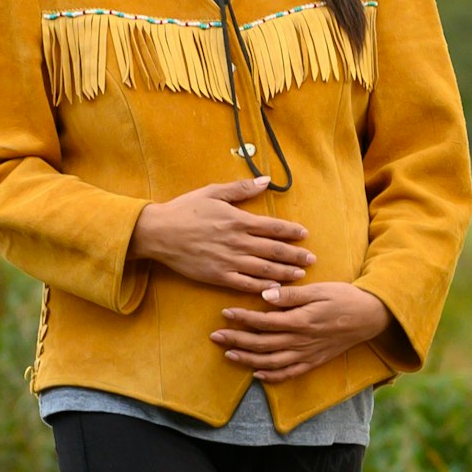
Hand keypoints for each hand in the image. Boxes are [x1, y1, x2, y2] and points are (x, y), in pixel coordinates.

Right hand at [134, 178, 311, 294]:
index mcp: (238, 220)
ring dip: (285, 272)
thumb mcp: (213, 192)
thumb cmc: (185, 209)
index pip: (272, 227)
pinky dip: (262, 287)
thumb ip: (241, 189)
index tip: (305, 235)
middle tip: (312, 259)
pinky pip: (245, 284)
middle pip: (274, 250)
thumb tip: (266, 181)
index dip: (291, 231)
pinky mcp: (218, 276)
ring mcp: (229, 260)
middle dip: (296, 255)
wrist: (159, 233)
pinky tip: (275, 290)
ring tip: (300, 275)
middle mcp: (237, 241)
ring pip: (264, 269)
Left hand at [214, 281, 390, 382]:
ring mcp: (307, 354)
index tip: (225, 313)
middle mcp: (301, 341)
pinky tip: (257, 374)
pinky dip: (271, 376)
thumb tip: (264, 295)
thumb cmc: (344, 297)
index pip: (264, 322)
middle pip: (262, 344)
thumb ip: (291, 296)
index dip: (242, 318)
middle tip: (216, 336)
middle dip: (236, 341)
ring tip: (229, 355)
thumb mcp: (319, 290)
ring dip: (248, 360)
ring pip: (271, 362)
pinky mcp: (314, 362)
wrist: (370, 316)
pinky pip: (289, 374)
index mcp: (301, 321)